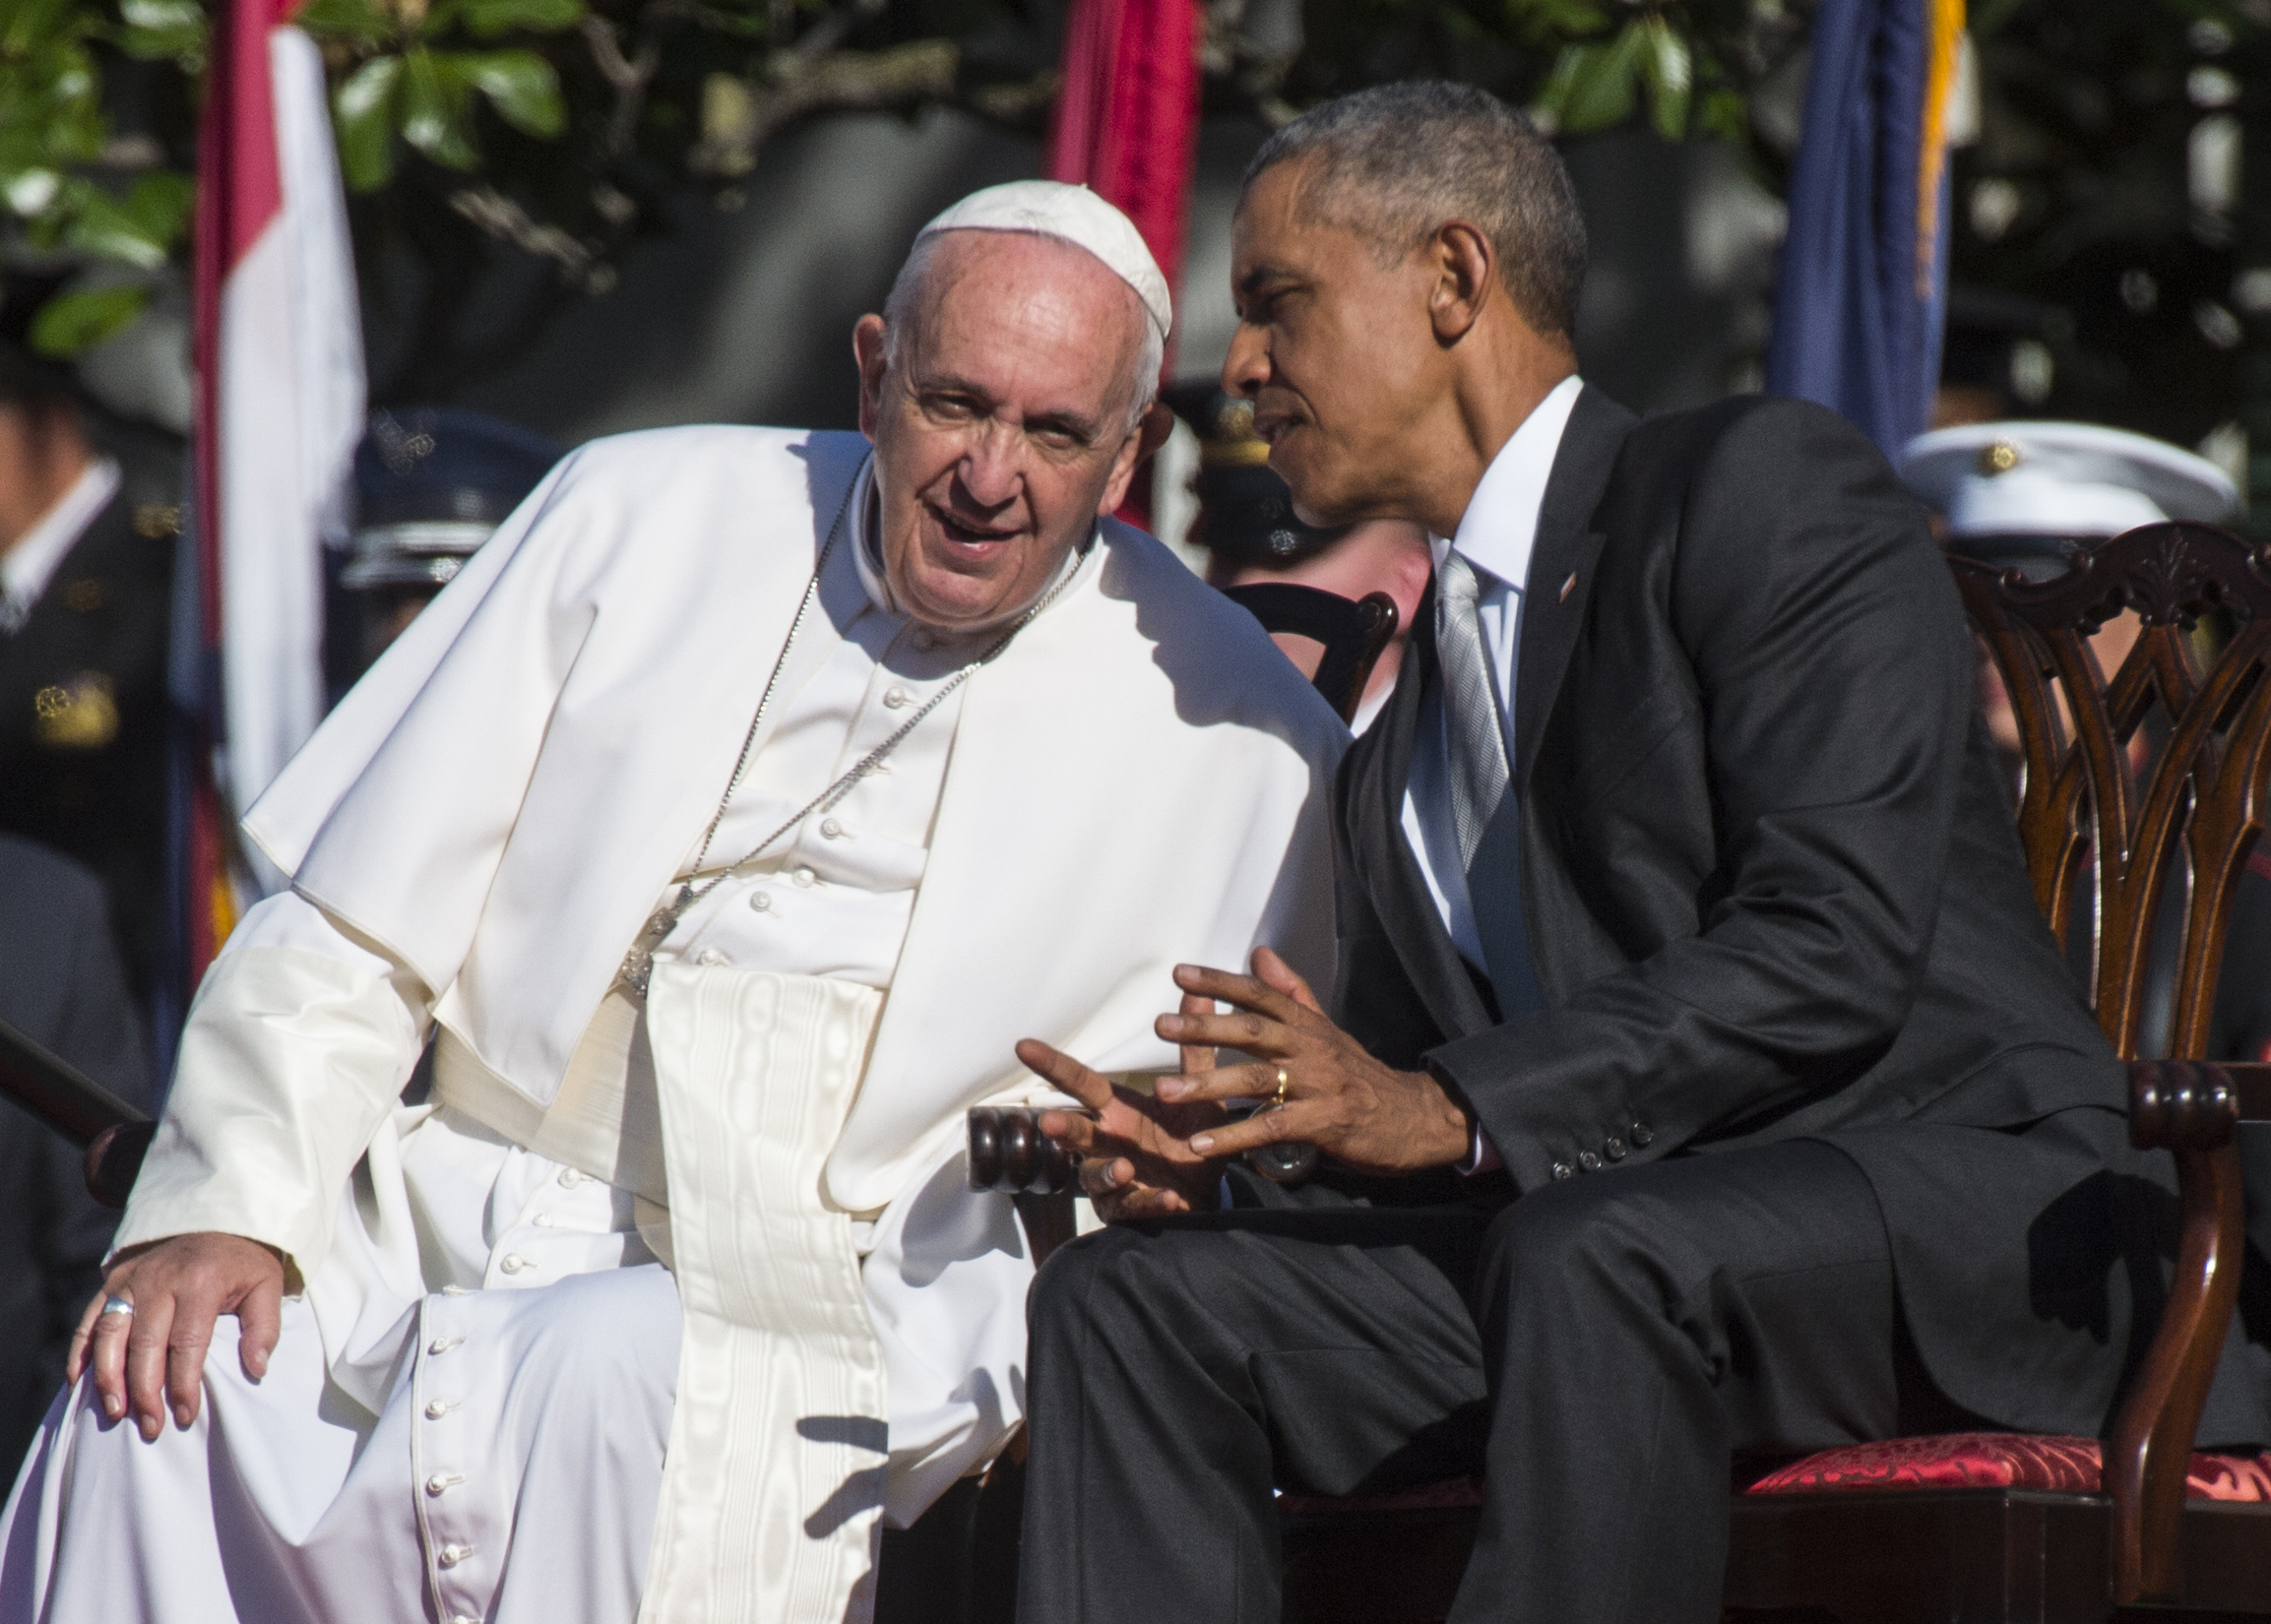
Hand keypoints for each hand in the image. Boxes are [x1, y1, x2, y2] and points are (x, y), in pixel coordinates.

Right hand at [70, 1232, 285, 1439]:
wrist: (219, 1218)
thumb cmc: (245, 1262)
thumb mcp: (267, 1286)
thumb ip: (264, 1327)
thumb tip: (257, 1369)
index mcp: (201, 1281)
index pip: (187, 1342)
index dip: (183, 1384)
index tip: (185, 1416)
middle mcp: (161, 1278)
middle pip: (145, 1343)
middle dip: (145, 1391)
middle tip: (150, 1426)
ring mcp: (133, 1278)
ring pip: (110, 1333)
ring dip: (108, 1377)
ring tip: (115, 1412)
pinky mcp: (114, 1279)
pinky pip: (90, 1319)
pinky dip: (81, 1352)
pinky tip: (79, 1385)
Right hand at [1016, 991, 1230, 1220]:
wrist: (1207, 1194)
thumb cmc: (1191, 1139)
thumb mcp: (1198, 1095)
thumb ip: (1195, 1050)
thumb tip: (1200, 994)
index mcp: (1117, 1110)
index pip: (1080, 1083)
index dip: (1052, 1065)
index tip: (1023, 1046)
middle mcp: (1108, 1142)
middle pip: (1077, 1131)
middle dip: (1063, 1127)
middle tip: (1052, 1123)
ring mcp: (1113, 1179)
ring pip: (1095, 1175)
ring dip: (1106, 1172)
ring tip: (1124, 1169)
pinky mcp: (1129, 1209)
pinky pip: (1133, 1207)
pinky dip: (1147, 1202)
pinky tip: (1166, 1198)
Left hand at [1153, 947, 1471, 1175]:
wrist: (1415, 1117)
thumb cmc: (1361, 1075)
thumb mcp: (1328, 1029)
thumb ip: (1292, 993)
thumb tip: (1261, 954)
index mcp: (1308, 1025)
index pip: (1260, 996)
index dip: (1220, 982)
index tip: (1179, 973)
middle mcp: (1311, 1049)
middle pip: (1252, 1033)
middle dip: (1204, 1029)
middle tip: (1160, 1026)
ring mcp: (1318, 1087)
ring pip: (1256, 1082)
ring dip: (1207, 1086)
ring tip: (1164, 1090)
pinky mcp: (1323, 1124)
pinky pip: (1271, 1129)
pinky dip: (1233, 1137)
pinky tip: (1200, 1144)